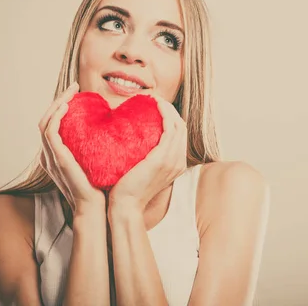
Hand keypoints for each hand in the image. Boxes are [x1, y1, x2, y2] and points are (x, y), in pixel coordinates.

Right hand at [38, 82, 105, 215]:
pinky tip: (67, 105)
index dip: (60, 106)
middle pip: (46, 119)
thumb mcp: (96, 162)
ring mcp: (51, 158)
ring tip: (71, 91)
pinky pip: (50, 132)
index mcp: (56, 155)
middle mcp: (49, 156)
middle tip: (74, 86)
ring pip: (45, 122)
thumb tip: (113, 131)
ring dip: (56, 103)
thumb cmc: (100, 188)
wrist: (97, 208)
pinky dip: (56, 116)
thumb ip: (96, 148)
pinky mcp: (58, 159)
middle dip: (58, 99)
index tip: (77, 93)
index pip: (52, 124)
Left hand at [107, 95, 187, 212]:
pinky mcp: (163, 157)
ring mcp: (173, 160)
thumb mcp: (142, 173)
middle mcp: (178, 162)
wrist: (125, 207)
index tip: (156, 108)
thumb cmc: (128, 191)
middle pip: (182, 127)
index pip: (179, 135)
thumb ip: (144, 160)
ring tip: (155, 100)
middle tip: (154, 100)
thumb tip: (133, 145)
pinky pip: (170, 128)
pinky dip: (165, 113)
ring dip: (168, 108)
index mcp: (176, 165)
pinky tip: (155, 105)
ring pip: (178, 125)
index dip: (171, 118)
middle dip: (170, 110)